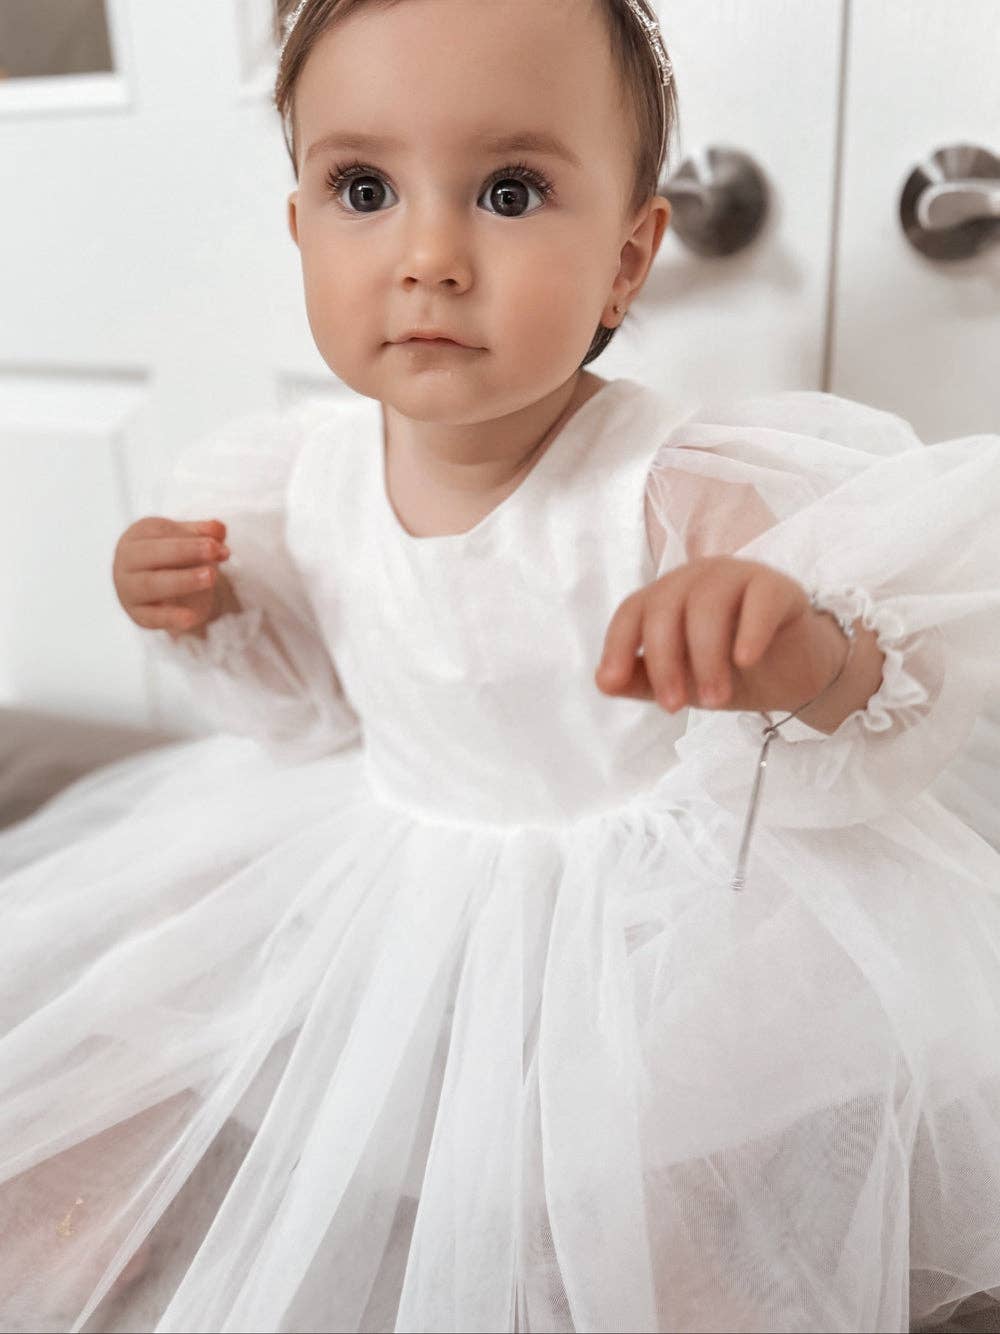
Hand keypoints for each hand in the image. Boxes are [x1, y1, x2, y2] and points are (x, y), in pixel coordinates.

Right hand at [113, 516, 230, 635]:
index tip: (216, 544)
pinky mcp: (136, 614)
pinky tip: (191, 618)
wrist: (150, 588)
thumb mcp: (187, 540)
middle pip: (152, 553)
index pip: (160, 531)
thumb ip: (203, 533)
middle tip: (214, 552)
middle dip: (184, 551)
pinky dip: (170, 618)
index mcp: (137, 536)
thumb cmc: (171, 557)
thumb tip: (219, 528)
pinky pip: (152, 616)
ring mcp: (128, 588)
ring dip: (182, 580)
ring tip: (210, 577)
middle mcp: (126, 561)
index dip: (189, 537)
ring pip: (151, 584)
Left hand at [595, 556, 846, 716]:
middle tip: (674, 706)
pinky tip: (745, 661)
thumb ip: (642, 681)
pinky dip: (749, 630)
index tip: (613, 683)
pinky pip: (759, 600)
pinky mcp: (778, 587)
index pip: (632, 611)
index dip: (618, 645)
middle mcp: (697, 578)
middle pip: (665, 607)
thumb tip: (602, 682)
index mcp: (667, 596)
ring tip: (716, 701)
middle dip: (664, 660)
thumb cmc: (730, 672)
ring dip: (706, 657)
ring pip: (707, 604)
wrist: (793, 677)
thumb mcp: (682, 683)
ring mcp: (738, 576)